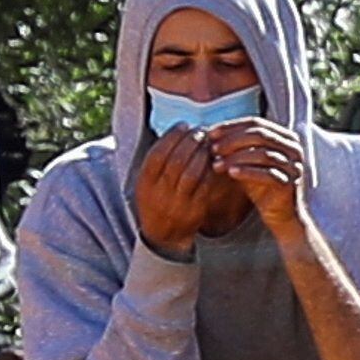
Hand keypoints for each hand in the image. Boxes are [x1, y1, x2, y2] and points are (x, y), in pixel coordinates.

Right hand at [131, 128, 240, 257]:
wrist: (163, 235)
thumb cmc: (156, 200)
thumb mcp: (147, 183)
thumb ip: (157, 161)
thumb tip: (176, 129)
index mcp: (144, 183)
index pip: (157, 154)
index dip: (172, 136)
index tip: (184, 124)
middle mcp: (159, 193)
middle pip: (176, 161)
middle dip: (191, 142)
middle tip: (201, 130)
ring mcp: (177, 203)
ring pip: (192, 172)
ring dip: (203, 154)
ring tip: (209, 142)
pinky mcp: (195, 210)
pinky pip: (205, 185)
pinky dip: (211, 169)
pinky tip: (214, 159)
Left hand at [203, 120, 313, 238]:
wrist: (280, 215)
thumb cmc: (261, 185)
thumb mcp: (247, 162)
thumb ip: (236, 147)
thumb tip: (209, 132)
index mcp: (286, 137)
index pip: (256, 123)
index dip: (231, 126)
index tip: (210, 133)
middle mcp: (294, 148)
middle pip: (260, 135)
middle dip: (232, 140)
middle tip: (212, 148)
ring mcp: (294, 165)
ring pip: (262, 154)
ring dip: (236, 157)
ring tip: (216, 164)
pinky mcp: (290, 183)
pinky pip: (267, 174)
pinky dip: (246, 172)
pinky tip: (230, 173)